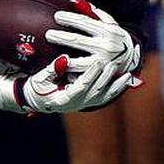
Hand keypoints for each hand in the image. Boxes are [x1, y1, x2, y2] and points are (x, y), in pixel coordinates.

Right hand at [0, 53, 139, 113]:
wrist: (38, 100)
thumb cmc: (37, 88)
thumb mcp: (40, 79)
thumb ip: (52, 70)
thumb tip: (64, 59)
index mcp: (64, 100)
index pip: (81, 87)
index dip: (90, 75)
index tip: (97, 62)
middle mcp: (77, 104)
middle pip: (96, 91)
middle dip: (105, 77)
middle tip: (112, 62)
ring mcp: (85, 104)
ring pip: (104, 96)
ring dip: (115, 84)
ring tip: (124, 72)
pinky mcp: (90, 101)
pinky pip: (106, 96)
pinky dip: (117, 88)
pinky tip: (126, 78)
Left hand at [47, 0, 140, 75]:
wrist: (133, 59)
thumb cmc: (116, 38)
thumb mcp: (110, 24)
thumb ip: (94, 12)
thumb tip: (75, 1)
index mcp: (108, 32)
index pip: (85, 23)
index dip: (69, 19)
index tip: (57, 16)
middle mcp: (106, 47)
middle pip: (78, 41)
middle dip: (60, 37)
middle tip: (48, 34)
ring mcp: (102, 63)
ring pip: (78, 62)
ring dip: (63, 59)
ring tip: (51, 53)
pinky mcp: (99, 76)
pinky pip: (81, 75)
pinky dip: (71, 74)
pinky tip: (60, 70)